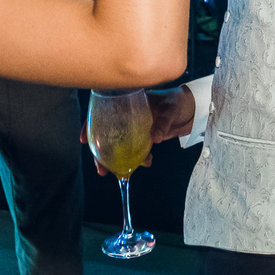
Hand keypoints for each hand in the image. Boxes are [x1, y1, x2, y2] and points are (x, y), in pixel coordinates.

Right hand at [80, 86, 196, 175]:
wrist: (190, 110)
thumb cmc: (176, 102)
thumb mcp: (169, 110)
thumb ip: (161, 123)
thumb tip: (155, 138)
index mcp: (126, 101)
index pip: (101, 111)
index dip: (90, 125)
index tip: (84, 139)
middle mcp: (126, 114)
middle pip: (106, 132)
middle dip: (101, 151)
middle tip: (100, 167)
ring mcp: (134, 126)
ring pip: (119, 143)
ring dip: (117, 159)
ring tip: (118, 172)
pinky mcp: (143, 136)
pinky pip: (135, 148)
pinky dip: (138, 158)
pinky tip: (144, 163)